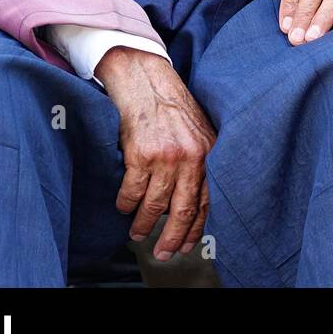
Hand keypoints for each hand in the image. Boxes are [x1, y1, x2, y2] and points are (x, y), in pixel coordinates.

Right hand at [97, 48, 216, 260]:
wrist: (146, 80)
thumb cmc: (171, 105)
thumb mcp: (198, 130)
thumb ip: (200, 159)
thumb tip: (196, 197)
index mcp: (208, 151)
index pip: (207, 199)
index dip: (197, 227)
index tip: (189, 245)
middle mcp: (191, 157)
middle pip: (183, 209)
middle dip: (173, 237)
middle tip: (164, 253)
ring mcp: (166, 156)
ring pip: (155, 204)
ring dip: (143, 224)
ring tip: (138, 233)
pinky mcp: (140, 154)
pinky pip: (132, 191)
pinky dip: (126, 204)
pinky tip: (124, 208)